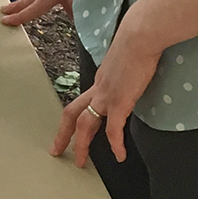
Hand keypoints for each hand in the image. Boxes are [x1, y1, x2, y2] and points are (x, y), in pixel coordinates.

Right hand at [0, 0, 103, 27]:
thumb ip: (82, 4)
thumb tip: (82, 19)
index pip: (35, 8)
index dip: (20, 16)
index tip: (5, 21)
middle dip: (18, 6)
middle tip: (4, 11)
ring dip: (39, 4)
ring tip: (38, 13)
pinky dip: (65, 0)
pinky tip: (77, 1)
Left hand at [51, 7, 163, 166]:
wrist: (141, 36)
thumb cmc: (139, 41)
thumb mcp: (127, 59)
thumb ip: (126, 71)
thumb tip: (132, 74)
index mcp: (100, 80)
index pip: (82, 102)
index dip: (73, 117)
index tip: (69, 130)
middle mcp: (98, 88)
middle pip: (72, 114)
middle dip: (63, 134)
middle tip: (56, 151)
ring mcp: (107, 95)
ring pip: (85, 124)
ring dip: (82, 145)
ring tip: (82, 163)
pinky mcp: (120, 101)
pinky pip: (113, 129)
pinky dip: (115, 144)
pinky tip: (120, 156)